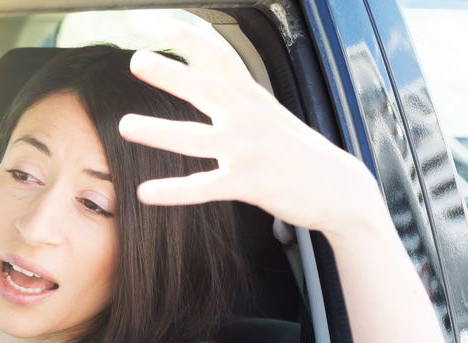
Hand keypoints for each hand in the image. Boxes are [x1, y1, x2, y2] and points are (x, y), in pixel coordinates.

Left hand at [118, 22, 385, 237]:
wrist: (341, 190)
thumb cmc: (296, 153)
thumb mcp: (270, 117)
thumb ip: (238, 101)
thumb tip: (209, 87)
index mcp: (253, 99)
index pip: (223, 60)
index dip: (196, 41)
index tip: (165, 25)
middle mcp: (250, 118)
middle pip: (206, 89)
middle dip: (172, 73)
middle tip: (137, 60)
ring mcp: (251, 150)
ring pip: (197, 138)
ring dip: (159, 131)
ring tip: (125, 125)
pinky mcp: (252, 183)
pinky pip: (206, 187)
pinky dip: (174, 190)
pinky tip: (145, 192)